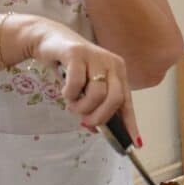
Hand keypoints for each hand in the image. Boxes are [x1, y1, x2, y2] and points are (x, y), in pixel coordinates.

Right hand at [14, 15, 140, 144]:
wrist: (50, 40)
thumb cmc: (71, 67)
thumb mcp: (86, 87)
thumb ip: (94, 105)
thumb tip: (97, 129)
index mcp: (118, 73)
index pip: (127, 102)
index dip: (130, 124)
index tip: (133, 144)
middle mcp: (112, 64)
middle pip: (115, 99)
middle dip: (99, 116)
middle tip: (85, 121)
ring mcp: (96, 57)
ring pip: (97, 93)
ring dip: (82, 107)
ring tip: (72, 105)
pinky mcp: (77, 53)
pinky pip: (77, 83)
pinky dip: (69, 94)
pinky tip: (65, 92)